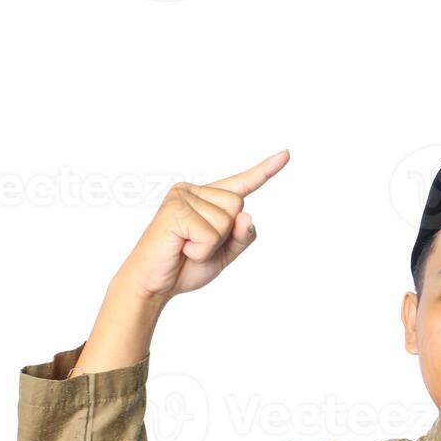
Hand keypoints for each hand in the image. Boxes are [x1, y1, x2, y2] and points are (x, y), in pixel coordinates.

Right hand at [112, 149, 289, 301]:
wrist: (154, 285)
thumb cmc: (185, 267)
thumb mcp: (224, 253)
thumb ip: (242, 236)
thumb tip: (246, 214)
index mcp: (206, 198)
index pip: (241, 184)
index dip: (265, 170)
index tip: (286, 155)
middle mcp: (193, 191)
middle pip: (238, 206)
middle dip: (225, 235)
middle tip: (197, 246)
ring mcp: (182, 197)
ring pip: (226, 220)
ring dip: (211, 245)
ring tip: (187, 248)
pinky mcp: (174, 210)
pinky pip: (210, 234)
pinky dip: (201, 250)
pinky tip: (182, 249)